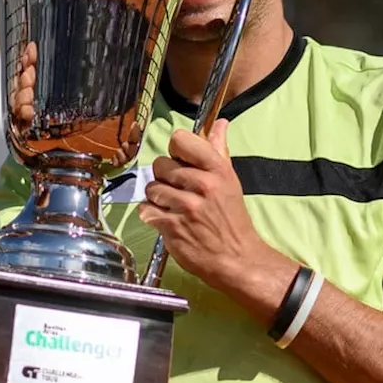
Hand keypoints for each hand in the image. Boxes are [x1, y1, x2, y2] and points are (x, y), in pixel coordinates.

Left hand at [137, 119, 265, 288]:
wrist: (236, 258)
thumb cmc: (232, 219)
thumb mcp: (230, 181)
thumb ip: (219, 151)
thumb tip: (220, 124)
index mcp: (217, 169)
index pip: (181, 140)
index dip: (176, 151)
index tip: (181, 162)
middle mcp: (202, 185)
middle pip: (161, 164)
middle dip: (164, 178)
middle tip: (178, 190)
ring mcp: (186, 207)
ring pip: (151, 188)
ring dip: (157, 198)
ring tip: (172, 207)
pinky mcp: (172, 227)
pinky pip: (146, 210)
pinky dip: (152, 215)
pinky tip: (166, 220)